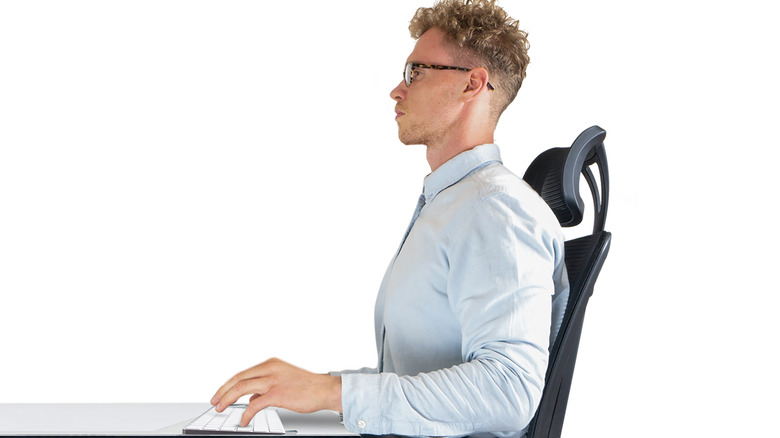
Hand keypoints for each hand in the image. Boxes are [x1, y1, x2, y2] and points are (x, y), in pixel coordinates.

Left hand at [210, 357, 341, 426]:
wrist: (324, 389)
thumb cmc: (307, 386)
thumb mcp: (283, 379)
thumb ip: (266, 386)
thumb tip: (252, 398)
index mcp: (270, 364)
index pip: (242, 373)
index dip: (228, 384)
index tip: (220, 393)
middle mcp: (270, 369)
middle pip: (238, 379)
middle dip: (222, 391)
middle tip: (215, 401)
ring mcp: (272, 380)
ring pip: (241, 388)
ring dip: (227, 399)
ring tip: (221, 408)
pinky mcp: (277, 393)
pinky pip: (254, 404)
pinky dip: (246, 413)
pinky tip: (243, 420)